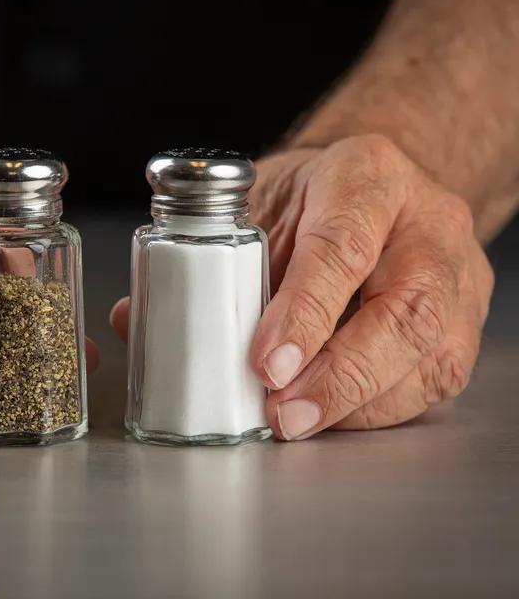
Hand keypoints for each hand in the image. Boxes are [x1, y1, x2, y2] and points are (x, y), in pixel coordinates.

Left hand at [111, 135, 493, 439]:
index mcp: (368, 177)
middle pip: (403, 312)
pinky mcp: (463, 320)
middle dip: (338, 375)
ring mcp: (457, 274)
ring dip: (357, 403)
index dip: (306, 312)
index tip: (266, 363)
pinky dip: (377, 408)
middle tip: (281, 410)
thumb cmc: (315, 196)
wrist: (381, 191)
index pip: (343, 247)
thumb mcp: (263, 201)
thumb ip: (212, 259)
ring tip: (297, 421)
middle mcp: (426, 224)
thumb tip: (135, 319)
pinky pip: (432, 379)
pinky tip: (333, 415)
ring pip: (427, 355)